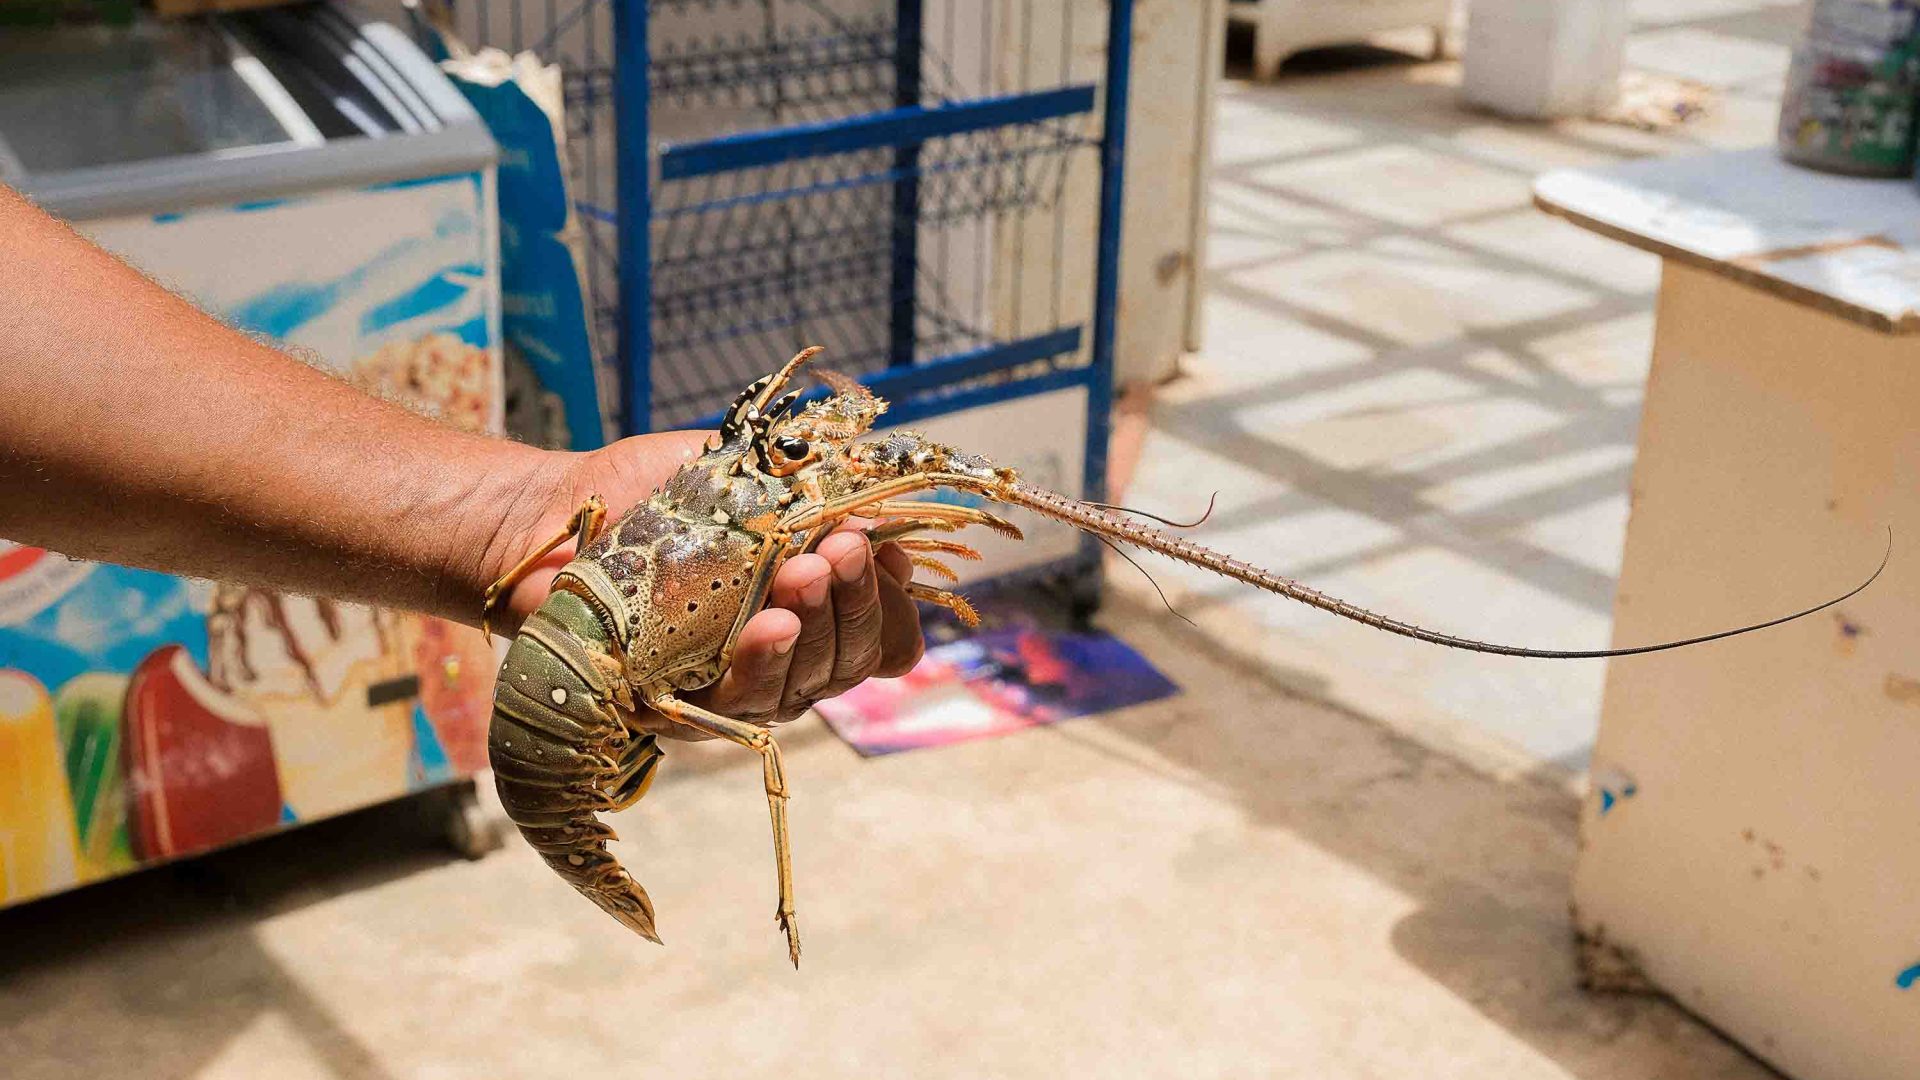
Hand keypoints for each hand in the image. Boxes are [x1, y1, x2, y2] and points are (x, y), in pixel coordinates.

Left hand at [482, 432, 924, 736]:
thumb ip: (811, 487)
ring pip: (808, 685)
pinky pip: (739, 703)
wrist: (549, 515)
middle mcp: (781, 657)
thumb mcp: (740, 472)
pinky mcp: (679, 710)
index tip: (879, 543)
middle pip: (855, 658)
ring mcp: (732, 688)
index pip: (885, 629)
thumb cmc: (647, 493)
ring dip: (819, 625)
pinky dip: (763, 662)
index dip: (895, 597)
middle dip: (859, 601)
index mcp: (809, 606)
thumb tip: (885, 511)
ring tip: (809, 570)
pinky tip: (771, 624)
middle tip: (843, 548)